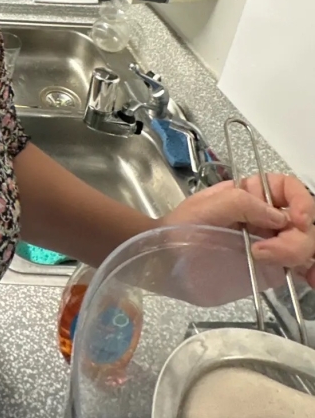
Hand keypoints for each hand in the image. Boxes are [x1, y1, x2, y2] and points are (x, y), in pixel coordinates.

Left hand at [160, 173, 314, 285]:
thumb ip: (242, 203)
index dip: (301, 201)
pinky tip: (309, 280)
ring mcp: (271, 244)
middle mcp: (267, 217)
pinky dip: (310, 273)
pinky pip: (299, 269)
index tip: (296, 220)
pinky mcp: (270, 269)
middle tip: (263, 253)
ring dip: (301, 255)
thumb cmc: (181, 227)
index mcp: (251, 193)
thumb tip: (279, 217)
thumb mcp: (206, 206)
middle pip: (303, 221)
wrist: (166, 261)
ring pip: (306, 244)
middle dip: (295, 238)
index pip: (289, 189)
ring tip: (267, 264)